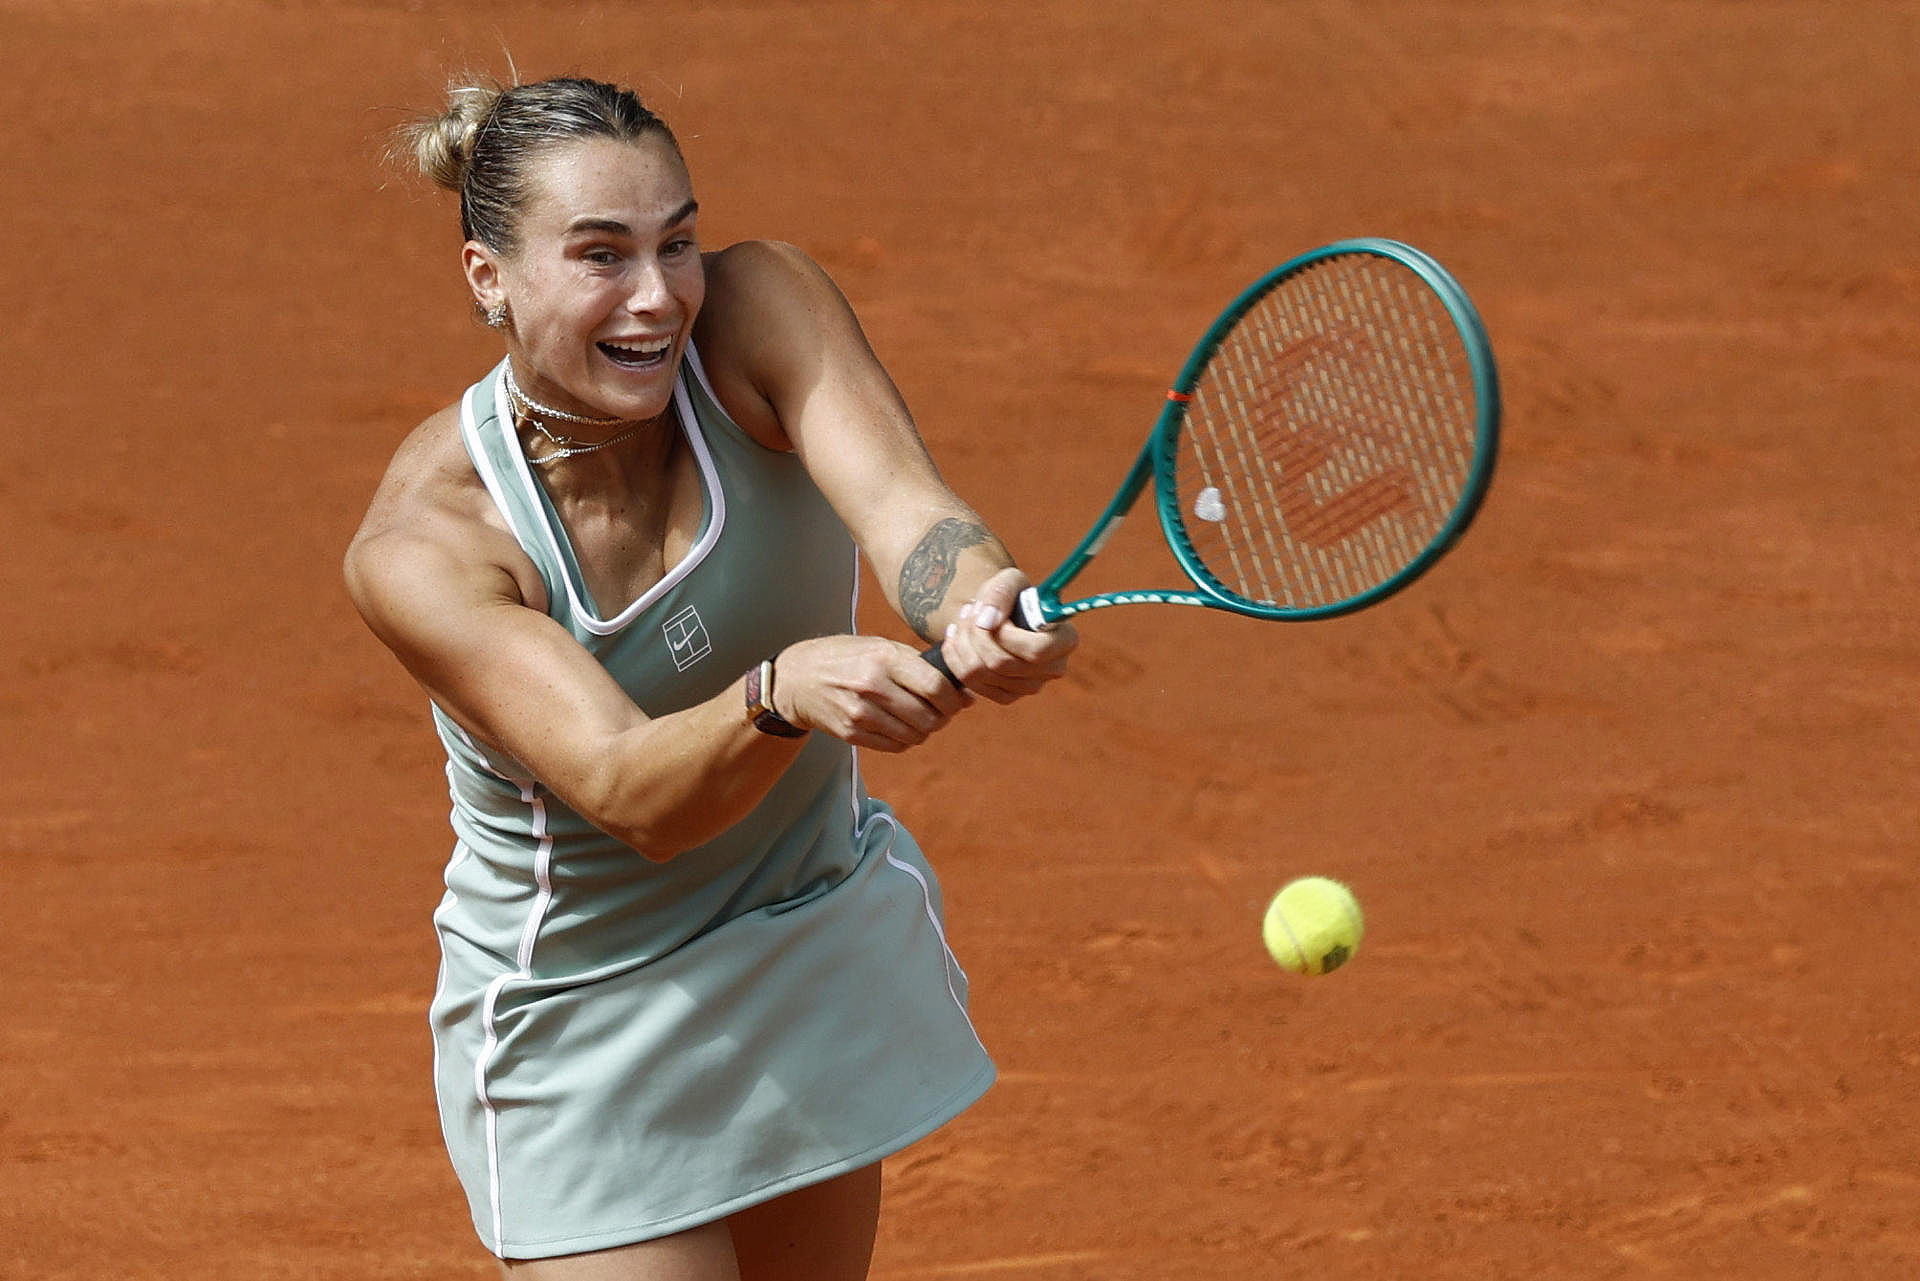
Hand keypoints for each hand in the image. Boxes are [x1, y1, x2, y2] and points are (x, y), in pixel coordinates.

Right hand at [772, 635, 972, 752]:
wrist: (798, 678)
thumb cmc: (848, 657)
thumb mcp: (882, 647)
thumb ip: (923, 667)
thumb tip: (967, 696)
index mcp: (884, 659)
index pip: (937, 687)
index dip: (955, 699)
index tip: (956, 700)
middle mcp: (872, 686)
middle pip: (929, 717)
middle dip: (942, 718)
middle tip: (940, 711)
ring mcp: (860, 713)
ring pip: (914, 736)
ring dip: (924, 731)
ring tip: (919, 718)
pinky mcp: (851, 733)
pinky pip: (895, 746)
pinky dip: (905, 740)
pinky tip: (900, 726)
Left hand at [935, 567, 1077, 703]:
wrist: (999, 614)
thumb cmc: (1011, 595)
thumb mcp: (1009, 580)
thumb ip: (1001, 593)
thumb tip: (987, 621)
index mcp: (1066, 640)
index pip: (1036, 650)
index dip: (1006, 635)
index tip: (990, 613)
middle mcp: (1053, 668)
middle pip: (1003, 664)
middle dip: (975, 634)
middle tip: (968, 610)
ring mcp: (1031, 686)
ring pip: (982, 674)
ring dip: (963, 643)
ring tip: (962, 620)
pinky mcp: (1008, 696)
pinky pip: (972, 684)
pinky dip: (956, 658)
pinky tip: (956, 638)